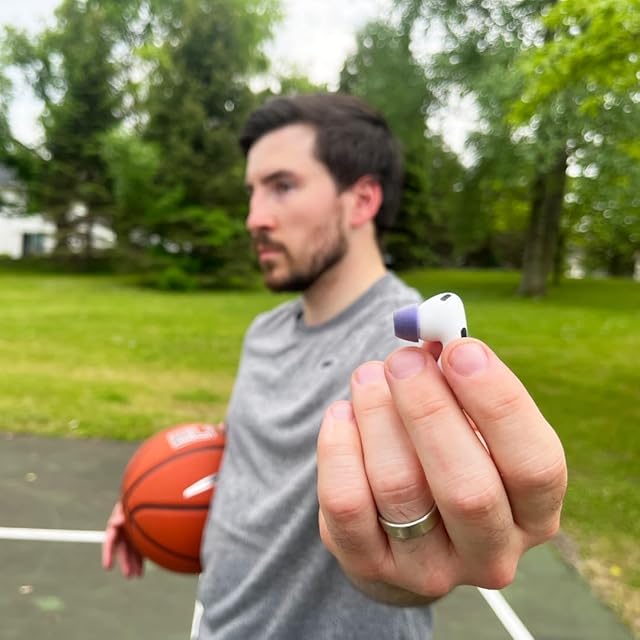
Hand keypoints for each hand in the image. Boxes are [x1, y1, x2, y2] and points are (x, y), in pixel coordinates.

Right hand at [101, 500, 143, 577]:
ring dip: (134, 564)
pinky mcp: (144, 534)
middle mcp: (125, 529)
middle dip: (125, 562)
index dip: (108, 554)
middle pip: (123, 549)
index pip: (110, 541)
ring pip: (133, 551)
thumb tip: (114, 522)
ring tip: (136, 576)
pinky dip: (142, 559)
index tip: (107, 567)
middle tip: (129, 575)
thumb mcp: (127, 505)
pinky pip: (141, 548)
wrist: (152, 492)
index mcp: (118, 522)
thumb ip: (121, 515)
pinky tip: (142, 569)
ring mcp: (134, 532)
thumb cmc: (138, 497)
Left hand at [317, 338, 566, 602]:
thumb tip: (431, 334)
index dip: (498, 402)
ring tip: (368, 377)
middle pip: (467, 487)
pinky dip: (339, 447)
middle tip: (403, 359)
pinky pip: (346, 505)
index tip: (460, 349)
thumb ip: (459, 381)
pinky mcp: (372, 569)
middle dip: (429, 409)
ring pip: (400, 490)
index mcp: (533, 513)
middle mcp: (491, 553)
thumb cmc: (446, 454)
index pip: (535, 465)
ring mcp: (431, 571)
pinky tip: (341, 414)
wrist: (404, 527)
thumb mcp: (468, 422)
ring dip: (378, 417)